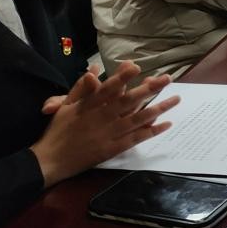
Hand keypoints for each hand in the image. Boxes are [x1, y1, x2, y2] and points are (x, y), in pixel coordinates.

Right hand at [30, 62, 178, 186]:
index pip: (108, 88)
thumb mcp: (66, 105)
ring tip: (176, 99)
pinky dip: (152, 131)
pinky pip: (136, 138)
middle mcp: (102, 117)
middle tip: (167, 78)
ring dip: (159, 108)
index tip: (136, 66)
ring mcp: (109, 133)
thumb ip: (81, 87)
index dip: (122, 77)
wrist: (50, 161)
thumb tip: (94, 69)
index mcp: (90, 105)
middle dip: (149, 89)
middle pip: (129, 101)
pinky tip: (167, 124)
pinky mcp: (113, 148)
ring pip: (138, 118)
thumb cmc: (58, 130)